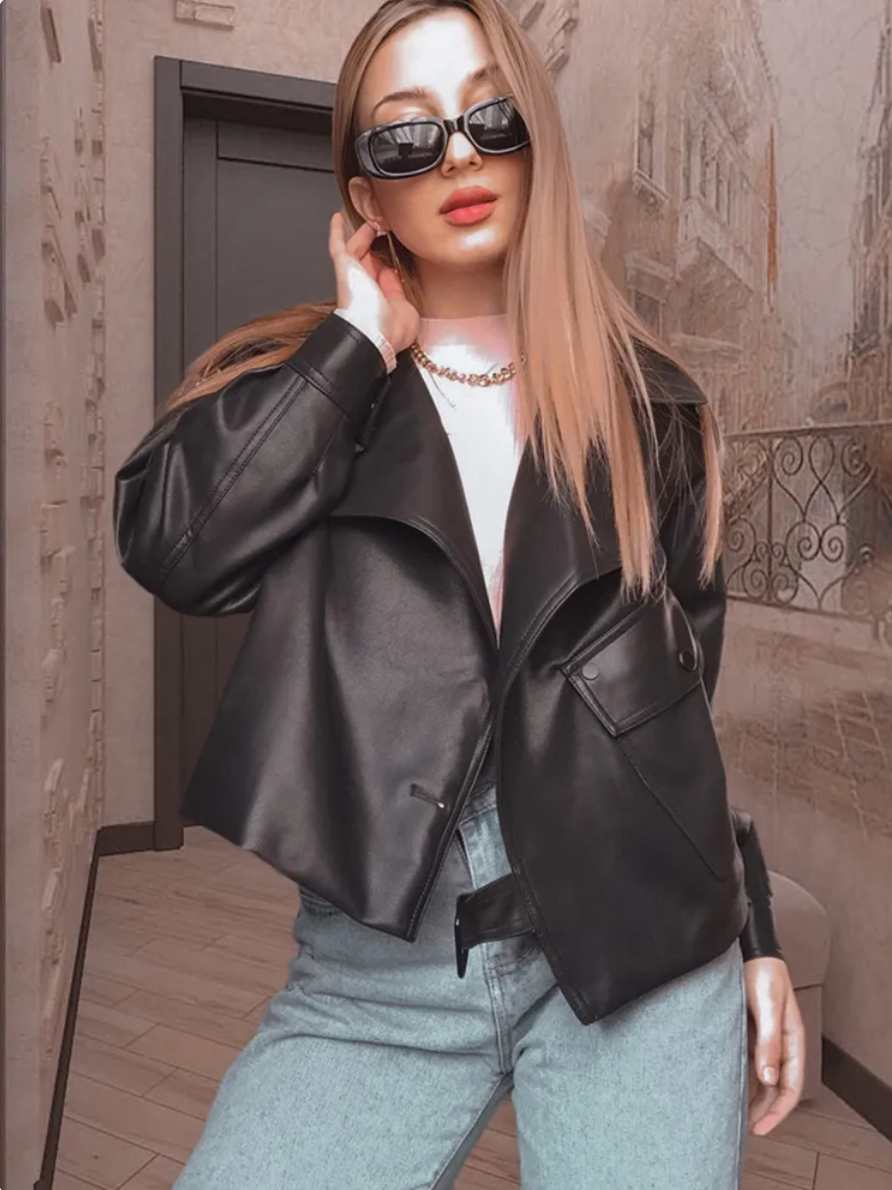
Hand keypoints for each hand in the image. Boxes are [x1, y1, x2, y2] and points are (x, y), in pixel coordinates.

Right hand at [328, 212, 419, 354]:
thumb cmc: (392, 331)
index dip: (390, 258)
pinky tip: (337, 216)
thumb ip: (398, 290)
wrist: (378, 335)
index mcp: (380, 299)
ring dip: (364, 233)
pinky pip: (337, 246)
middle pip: (369, 258)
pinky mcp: (344, 268)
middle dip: (377, 242)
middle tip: (387, 225)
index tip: (399, 244)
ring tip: (373, 217)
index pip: (384, 273)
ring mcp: (354, 277)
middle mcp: (365, 287)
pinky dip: (336, 231)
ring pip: (356, 249)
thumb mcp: (406, 308)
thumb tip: (391, 270)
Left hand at [744, 956, 804, 1134]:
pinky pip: (748, 1063)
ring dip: (752, 1097)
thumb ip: (768, 1040)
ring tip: (736, 1115)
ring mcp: (764, 1039)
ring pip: (762, 1078)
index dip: (778, 1110)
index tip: (762, 1126)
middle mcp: (779, 1044)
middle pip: (776, 1087)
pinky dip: (742, 1078)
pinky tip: (730, 1087)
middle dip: (764, 1110)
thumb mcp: (768, 1006)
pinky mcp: (748, 1032)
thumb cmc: (762, 973)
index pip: (791, 1085)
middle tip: (746, 1128)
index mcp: (792, 1040)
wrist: (748, 950)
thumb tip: (768, 1076)